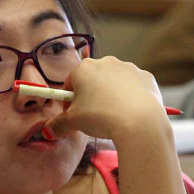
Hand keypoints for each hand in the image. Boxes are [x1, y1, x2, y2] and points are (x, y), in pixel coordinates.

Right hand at [42, 57, 168, 142]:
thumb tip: (47, 131)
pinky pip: (133, 87)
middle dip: (90, 96)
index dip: (69, 102)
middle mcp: (106, 62)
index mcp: (84, 68)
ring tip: (113, 116)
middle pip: (92, 80)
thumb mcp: (73, 122)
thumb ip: (58, 124)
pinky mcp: (146, 76)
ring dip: (111, 95)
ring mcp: (128, 68)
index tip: (72, 116)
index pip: (70, 84)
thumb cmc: (101, 116)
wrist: (139, 120)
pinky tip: (130, 112)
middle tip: (92, 117)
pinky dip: (131, 97)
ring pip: (114, 82)